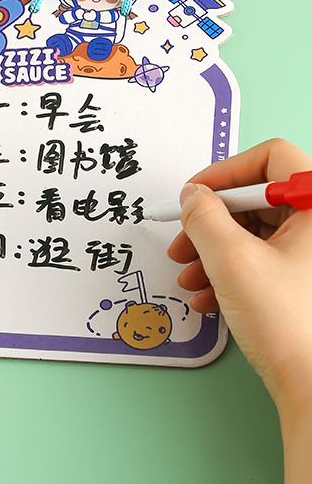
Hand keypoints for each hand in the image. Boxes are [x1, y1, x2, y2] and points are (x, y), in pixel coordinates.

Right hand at [167, 138, 311, 418]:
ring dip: (214, 252)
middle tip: (184, 242)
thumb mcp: (232, 260)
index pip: (272, 157)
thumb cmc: (292, 326)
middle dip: (212, 222)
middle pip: (259, 199)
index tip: (194, 194)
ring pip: (257, 234)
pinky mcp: (308, 283)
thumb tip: (193, 196)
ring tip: (190, 278)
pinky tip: (208, 298)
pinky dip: (230, 273)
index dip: (226, 172)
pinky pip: (264, 261)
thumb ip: (205, 217)